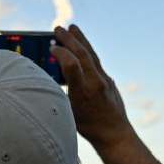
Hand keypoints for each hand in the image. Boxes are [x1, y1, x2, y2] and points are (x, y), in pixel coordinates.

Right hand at [52, 25, 135, 151]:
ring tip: (72, 28)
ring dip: (81, 40)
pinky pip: (96, 61)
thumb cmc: (88, 128)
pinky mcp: (109, 81)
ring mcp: (105, 81)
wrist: (115, 135)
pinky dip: (88, 51)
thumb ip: (60, 95)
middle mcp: (96, 84)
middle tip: (58, 28)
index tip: (52, 48)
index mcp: (84, 93)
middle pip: (83, 55)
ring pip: (92, 55)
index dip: (62, 54)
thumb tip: (48, 80)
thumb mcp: (68, 113)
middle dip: (70, 40)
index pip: (73, 66)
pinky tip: (82, 46)